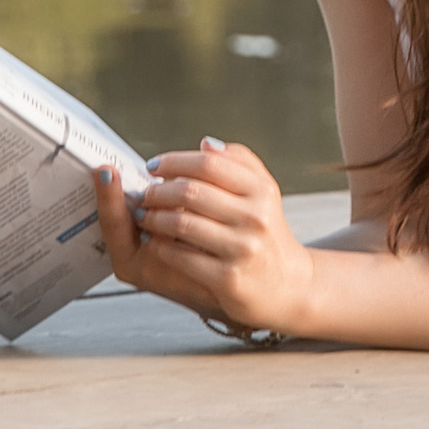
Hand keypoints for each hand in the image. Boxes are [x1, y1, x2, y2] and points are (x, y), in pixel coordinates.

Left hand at [94, 138, 318, 335]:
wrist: (285, 284)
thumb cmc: (264, 230)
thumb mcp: (262, 191)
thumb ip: (237, 161)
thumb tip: (205, 144)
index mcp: (261, 189)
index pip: (208, 163)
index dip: (174, 161)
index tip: (153, 166)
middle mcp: (255, 217)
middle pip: (190, 191)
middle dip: (157, 191)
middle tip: (143, 194)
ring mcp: (242, 248)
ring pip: (181, 222)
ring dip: (152, 217)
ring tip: (143, 215)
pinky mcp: (228, 278)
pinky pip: (181, 256)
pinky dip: (160, 245)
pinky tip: (153, 240)